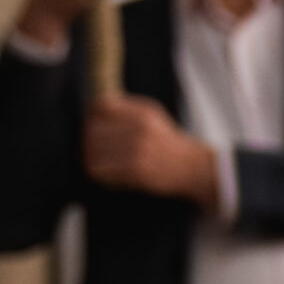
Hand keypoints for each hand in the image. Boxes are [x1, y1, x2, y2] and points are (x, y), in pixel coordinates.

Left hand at [84, 95, 219, 206]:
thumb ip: (127, 113)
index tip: (91, 128)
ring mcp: (137, 149)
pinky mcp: (135, 170)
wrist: (195, 169)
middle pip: (93, 131)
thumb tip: (92, 115)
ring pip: (92, 152)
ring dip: (92, 161)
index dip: (91, 118)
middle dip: (88, 143)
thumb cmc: (171, 145)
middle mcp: (140, 128)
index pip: (101, 106)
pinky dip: (99, 175)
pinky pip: (99, 171)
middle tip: (93, 152)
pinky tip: (109, 177)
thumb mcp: (154, 118)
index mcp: (143, 112)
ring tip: (102, 166)